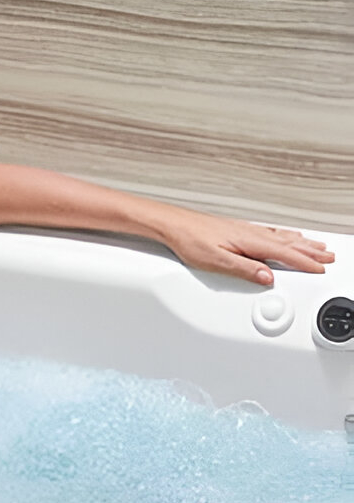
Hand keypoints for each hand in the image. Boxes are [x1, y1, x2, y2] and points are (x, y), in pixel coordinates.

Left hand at [163, 211, 334, 284]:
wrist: (173, 224)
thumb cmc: (190, 241)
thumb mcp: (216, 261)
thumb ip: (244, 269)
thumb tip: (267, 277)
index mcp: (249, 242)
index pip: (284, 254)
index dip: (304, 263)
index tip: (320, 269)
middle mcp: (251, 233)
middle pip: (288, 243)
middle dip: (310, 251)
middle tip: (329, 257)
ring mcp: (246, 230)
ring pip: (282, 236)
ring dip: (301, 242)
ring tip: (316, 246)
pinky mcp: (238, 229)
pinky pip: (270, 232)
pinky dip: (285, 235)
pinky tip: (285, 235)